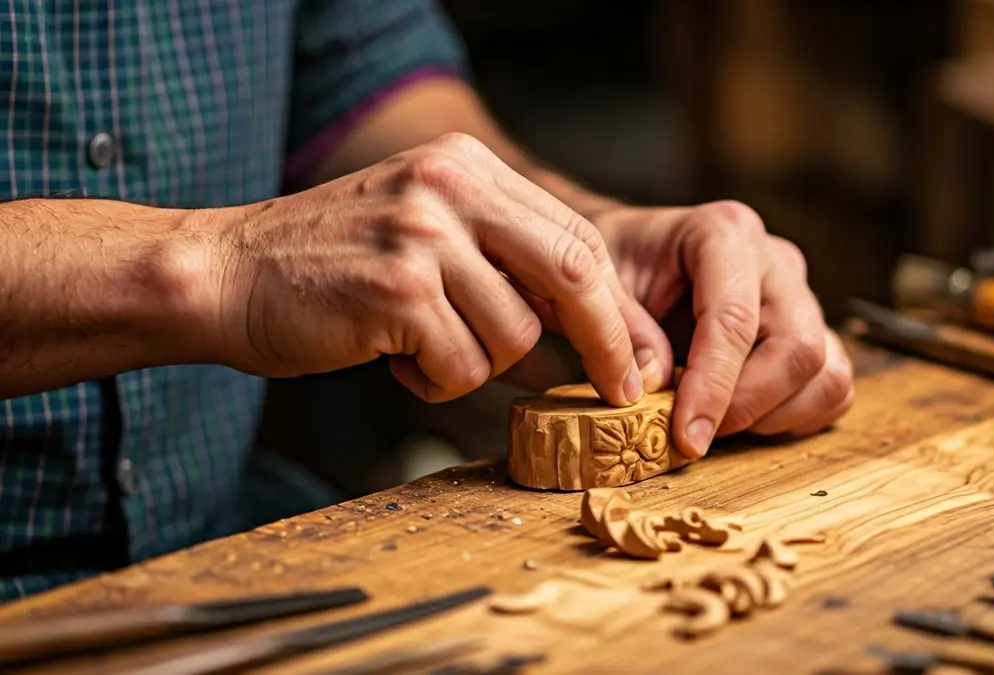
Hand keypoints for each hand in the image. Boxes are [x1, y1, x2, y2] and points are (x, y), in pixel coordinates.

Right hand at [205, 133, 660, 405]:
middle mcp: (450, 187)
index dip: (617, 304)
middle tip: (618, 390)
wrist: (225, 275)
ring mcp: (423, 234)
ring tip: (422, 345)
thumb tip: (600, 333)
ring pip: (516, 334)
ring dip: (479, 364)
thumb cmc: (332, 270)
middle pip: (574, 271)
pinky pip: (462, 365)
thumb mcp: (426, 234)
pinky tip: (393, 356)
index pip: (576, 235)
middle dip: (607, 342)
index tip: (637, 355)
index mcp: (467, 168)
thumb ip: (503, 264)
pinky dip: (436, 379)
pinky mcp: (397, 289)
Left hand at [591, 201, 854, 457]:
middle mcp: (774, 261)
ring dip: (774, 416)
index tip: (686, 437)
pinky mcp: (812, 331)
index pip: (735, 320)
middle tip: (694, 433)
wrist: (632, 257)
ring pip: (825, 372)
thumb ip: (620, 328)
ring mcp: (801, 296)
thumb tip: (656, 381)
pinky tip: (744, 416)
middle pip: (797, 348)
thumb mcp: (594, 284)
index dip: (714, 387)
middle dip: (746, 406)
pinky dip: (794, 417)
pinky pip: (832, 388)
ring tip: (717, 421)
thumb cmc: (615, 267)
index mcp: (724, 232)